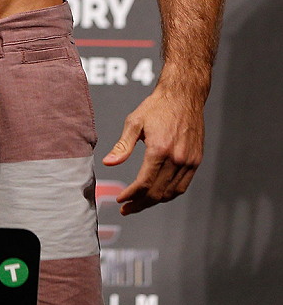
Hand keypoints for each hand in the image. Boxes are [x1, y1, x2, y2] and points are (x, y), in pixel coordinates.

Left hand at [102, 83, 204, 214]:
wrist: (183, 95)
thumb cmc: (156, 106)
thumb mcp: (134, 122)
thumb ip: (122, 145)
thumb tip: (109, 163)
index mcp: (159, 149)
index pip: (144, 183)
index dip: (131, 195)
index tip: (120, 200)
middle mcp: (176, 158)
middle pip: (157, 192)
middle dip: (140, 203)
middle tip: (127, 208)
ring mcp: (189, 161)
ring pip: (171, 193)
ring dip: (154, 202)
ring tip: (139, 204)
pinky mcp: (196, 160)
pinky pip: (183, 185)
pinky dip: (169, 194)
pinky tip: (158, 194)